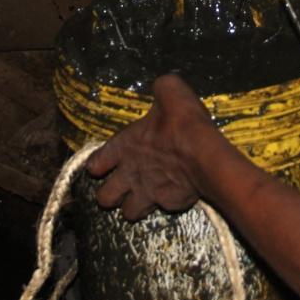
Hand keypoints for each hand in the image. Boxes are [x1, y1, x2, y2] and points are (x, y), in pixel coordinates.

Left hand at [86, 75, 216, 219]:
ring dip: (133, 206)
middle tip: (123, 187)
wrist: (205, 155)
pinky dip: (165, 203)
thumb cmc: (182, 123)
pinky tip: (173, 194)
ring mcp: (147, 193)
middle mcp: (130, 174)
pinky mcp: (168, 205)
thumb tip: (161, 86)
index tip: (104, 165)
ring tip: (143, 198)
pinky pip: (161, 209)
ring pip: (128, 213)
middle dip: (110, 195)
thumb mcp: (170, 91)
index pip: (95, 164)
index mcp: (124, 146)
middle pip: (104, 198)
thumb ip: (161, 88)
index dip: (98, 166)